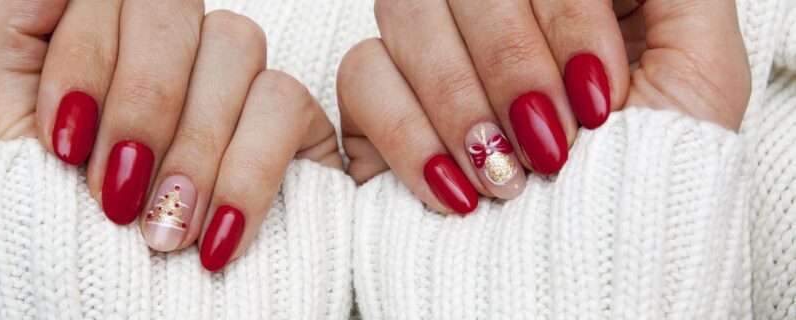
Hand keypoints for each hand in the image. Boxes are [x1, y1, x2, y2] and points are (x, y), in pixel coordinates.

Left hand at [0, 0, 340, 270]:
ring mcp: (230, 84)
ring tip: (162, 231)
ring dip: (191, 147)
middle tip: (116, 195)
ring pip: (233, 41)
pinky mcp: (290, 124)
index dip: (86, 58)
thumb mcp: (2, 143)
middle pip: (167, 1)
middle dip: (140, 103)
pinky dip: (244, 175)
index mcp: (95, 47)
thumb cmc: (56, 248)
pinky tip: (213, 237)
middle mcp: (165, 55)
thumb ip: (11, 36)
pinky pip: (284, 100)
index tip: (66, 145)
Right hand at [337, 0, 748, 213]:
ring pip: (405, 9)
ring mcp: (429, 55)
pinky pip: (360, 73)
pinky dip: (409, 134)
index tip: (598, 94)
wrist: (587, 282)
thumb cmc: (647, 187)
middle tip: (551, 141)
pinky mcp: (377, 103)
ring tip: (507, 173)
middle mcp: (490, 18)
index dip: (566, 18)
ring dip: (460, 100)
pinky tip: (456, 188)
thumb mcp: (699, 73)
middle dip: (512, 64)